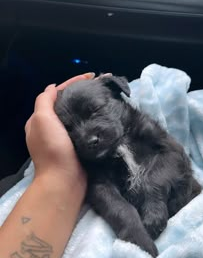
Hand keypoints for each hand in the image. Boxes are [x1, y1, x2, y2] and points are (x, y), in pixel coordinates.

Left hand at [25, 73, 94, 192]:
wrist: (65, 181)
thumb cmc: (52, 148)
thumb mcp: (41, 120)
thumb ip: (44, 101)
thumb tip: (53, 87)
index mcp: (41, 119)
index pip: (56, 94)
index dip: (73, 82)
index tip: (91, 76)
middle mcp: (52, 127)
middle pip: (67, 103)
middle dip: (82, 92)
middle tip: (101, 86)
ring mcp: (65, 137)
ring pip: (77, 114)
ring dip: (89, 105)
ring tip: (105, 97)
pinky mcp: (78, 146)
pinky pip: (85, 126)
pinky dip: (93, 118)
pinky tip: (104, 114)